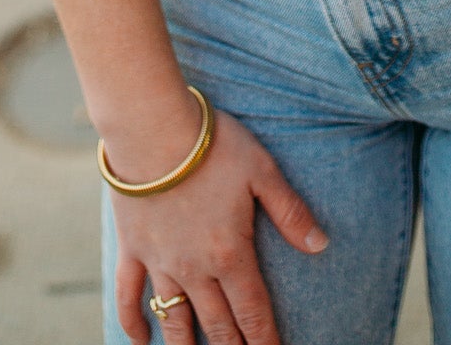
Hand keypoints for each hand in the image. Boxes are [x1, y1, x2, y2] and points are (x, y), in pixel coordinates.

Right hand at [111, 106, 326, 344]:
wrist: (151, 127)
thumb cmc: (210, 144)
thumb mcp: (261, 170)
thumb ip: (290, 211)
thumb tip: (321, 245)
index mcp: (230, 253)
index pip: (254, 313)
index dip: (265, 343)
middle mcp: (195, 268)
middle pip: (218, 326)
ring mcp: (160, 262)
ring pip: (175, 320)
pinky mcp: (131, 248)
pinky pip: (129, 295)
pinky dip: (133, 322)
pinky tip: (140, 341)